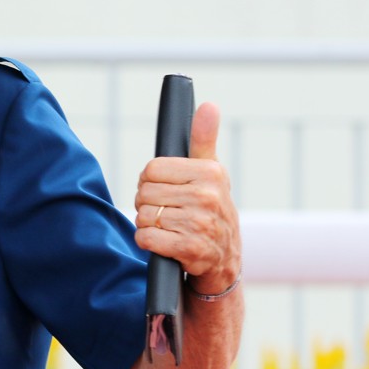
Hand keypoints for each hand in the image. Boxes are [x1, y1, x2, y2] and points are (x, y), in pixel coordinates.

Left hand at [132, 102, 240, 292]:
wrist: (224, 263)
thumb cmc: (209, 211)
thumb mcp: (211, 174)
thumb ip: (204, 139)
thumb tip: (209, 105)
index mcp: (211, 172)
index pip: (151, 169)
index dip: (151, 181)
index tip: (167, 190)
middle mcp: (209, 196)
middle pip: (144, 192)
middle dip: (149, 205)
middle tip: (168, 213)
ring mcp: (201, 224)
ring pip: (143, 215)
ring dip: (148, 225)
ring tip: (169, 229)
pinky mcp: (192, 250)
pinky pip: (146, 238)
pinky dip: (148, 243)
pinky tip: (165, 245)